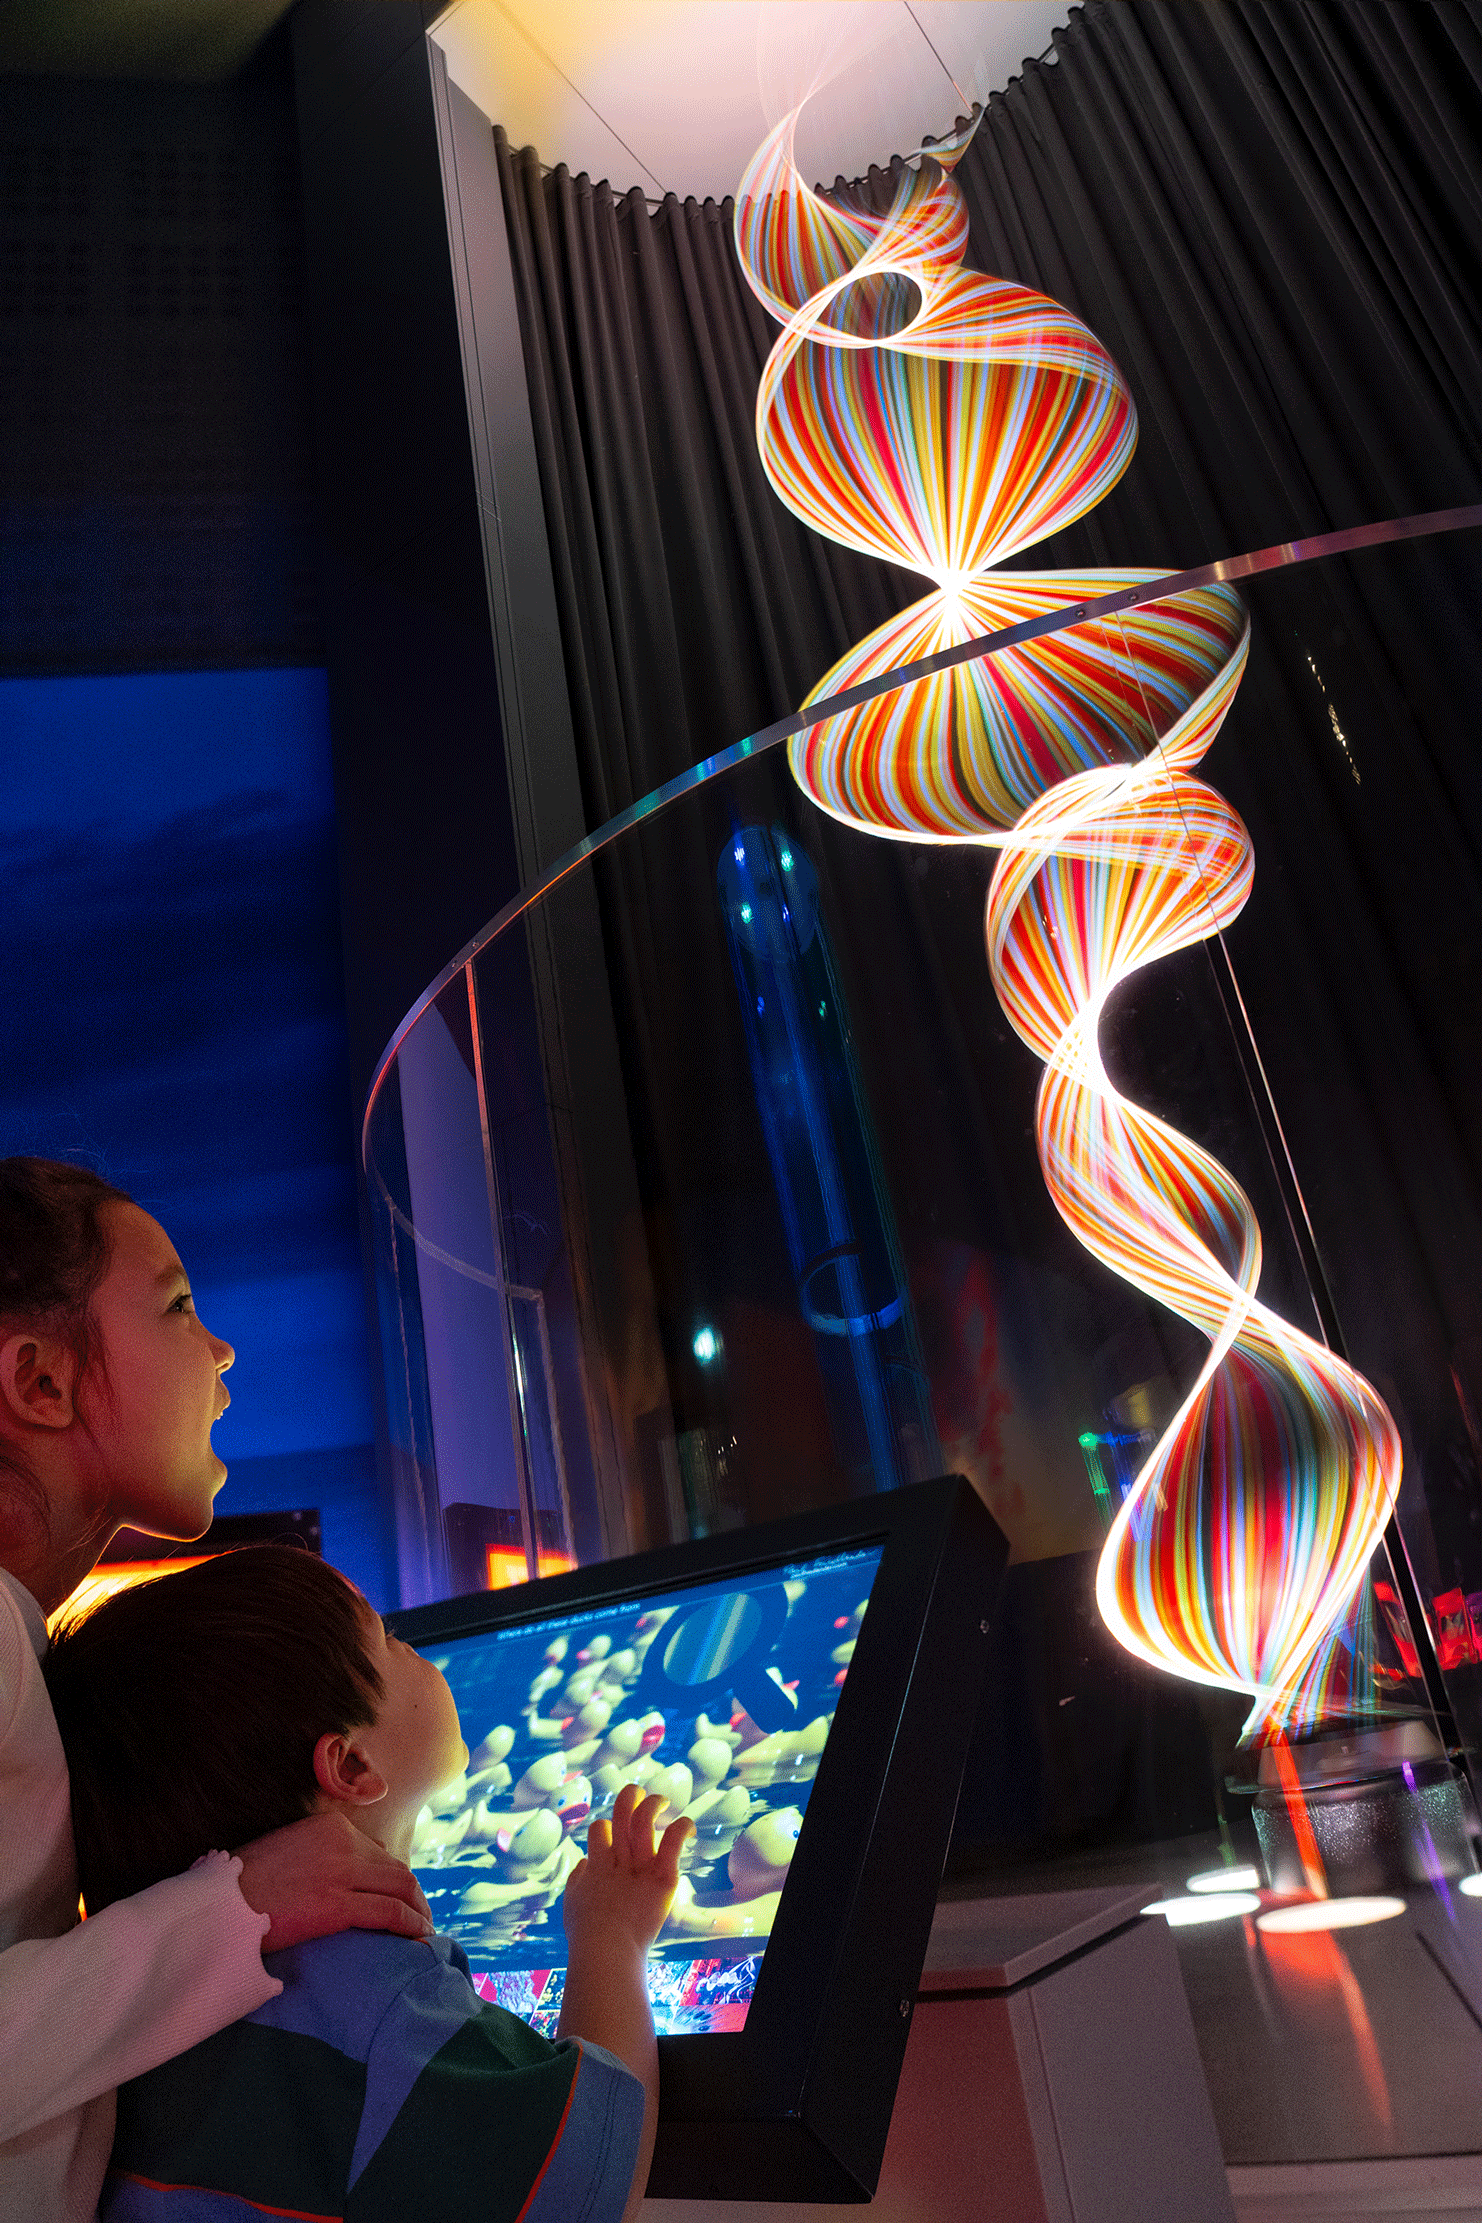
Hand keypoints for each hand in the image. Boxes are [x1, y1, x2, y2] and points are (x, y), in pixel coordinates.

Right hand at [234, 1810, 433, 1952]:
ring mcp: (341, 1870)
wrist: (218, 1905)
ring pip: (401, 1887)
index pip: (377, 1851)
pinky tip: (418, 1939)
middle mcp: (342, 1841)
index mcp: (330, 1826)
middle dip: (414, 1895)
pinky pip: (389, 1912)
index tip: (399, 1899)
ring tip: (425, 1933)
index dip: (392, 1879)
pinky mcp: (336, 1904)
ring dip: (419, 1911)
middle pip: (396, 1868)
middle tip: (421, 1918)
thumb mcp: (288, 1853)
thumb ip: (320, 1858)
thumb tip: (344, 1880)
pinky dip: (410, 1925)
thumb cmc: (243, 1887)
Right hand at [562, 1783, 692, 1960]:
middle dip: (629, 1796)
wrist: (606, 1953)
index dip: (605, 1829)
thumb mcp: (572, 1902)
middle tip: (638, 1793)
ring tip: (663, 1800)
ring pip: (645, 1819)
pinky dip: (682, 1828)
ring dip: (653, 1803)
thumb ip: (578, 1879)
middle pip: (621, 1812)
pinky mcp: (663, 1878)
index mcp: (596, 1864)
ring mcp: (640, 1867)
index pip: (600, 1828)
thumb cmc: (587, 1935)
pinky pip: (673, 1842)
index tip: (615, 1842)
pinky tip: (688, 1826)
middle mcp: (618, 1859)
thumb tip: (586, 1862)